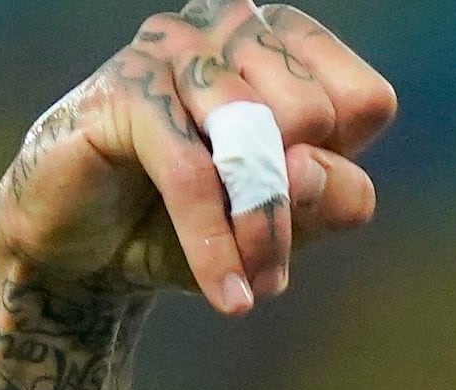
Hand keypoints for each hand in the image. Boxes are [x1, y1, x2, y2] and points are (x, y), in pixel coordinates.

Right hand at [0, 4, 395, 319]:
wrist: (90, 254)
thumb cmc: (196, 223)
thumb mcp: (285, 224)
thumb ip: (329, 198)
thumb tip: (307, 171)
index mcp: (284, 44)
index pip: (365, 99)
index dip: (345, 164)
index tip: (303, 197)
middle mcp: (231, 26)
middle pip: (315, 115)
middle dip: (296, 201)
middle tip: (261, 245)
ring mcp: (174, 47)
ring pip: (258, 141)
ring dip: (258, 230)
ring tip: (246, 279)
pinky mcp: (125, 89)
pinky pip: (194, 174)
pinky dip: (213, 244)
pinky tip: (227, 296)